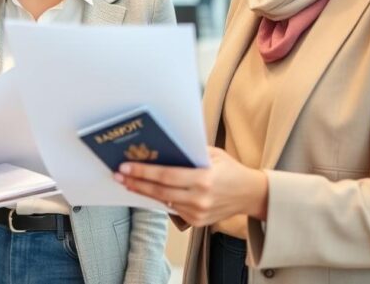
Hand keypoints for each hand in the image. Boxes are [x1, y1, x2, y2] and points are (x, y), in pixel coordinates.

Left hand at [114, 147, 267, 226]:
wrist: (251, 195)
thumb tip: (162, 147)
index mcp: (204, 179)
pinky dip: (159, 199)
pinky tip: (147, 191)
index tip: (125, 167)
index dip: (143, 172)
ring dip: (143, 192)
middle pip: (159, 191)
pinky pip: (172, 208)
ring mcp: (198, 212)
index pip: (166, 176)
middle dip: (136, 183)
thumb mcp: (213, 154)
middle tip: (118, 176)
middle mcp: (200, 198)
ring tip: (127, 183)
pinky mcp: (197, 221)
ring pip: (163, 201)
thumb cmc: (231, 170)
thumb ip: (190, 152)